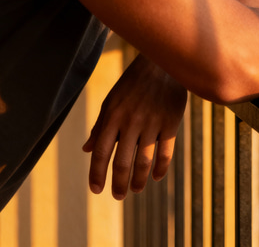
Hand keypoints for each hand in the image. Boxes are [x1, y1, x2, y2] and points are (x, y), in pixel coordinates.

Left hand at [82, 53, 187, 198]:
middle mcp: (131, 120)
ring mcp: (152, 122)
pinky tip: (156, 177)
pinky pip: (165, 152)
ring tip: (135, 189)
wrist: (161, 62)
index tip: (96, 189)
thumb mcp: (112, 100)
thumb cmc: (133, 83)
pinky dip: (161, 168)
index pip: (101, 151)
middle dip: (118, 184)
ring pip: (144, 161)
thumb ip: (101, 125)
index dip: (96, 173)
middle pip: (122, 162)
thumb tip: (87, 149)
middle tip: (118, 196)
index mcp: (113, 115)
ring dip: (138, 180)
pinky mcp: (171, 122)